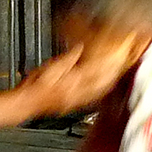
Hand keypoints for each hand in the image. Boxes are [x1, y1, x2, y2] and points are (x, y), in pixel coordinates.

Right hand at [24, 37, 138, 115]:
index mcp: (74, 82)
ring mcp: (79, 99)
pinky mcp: (76, 103)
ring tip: (119, 69)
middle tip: (124, 59)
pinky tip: (106, 83)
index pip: (97, 69)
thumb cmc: (35, 87)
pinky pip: (96, 95)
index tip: (118, 52)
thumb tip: (80, 48)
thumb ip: (68, 58)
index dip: (109, 60)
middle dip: (115, 70)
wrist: (28, 103)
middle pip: (104, 80)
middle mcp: (80, 93)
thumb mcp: (50, 67)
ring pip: (102, 89)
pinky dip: (103, 88)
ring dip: (112, 79)